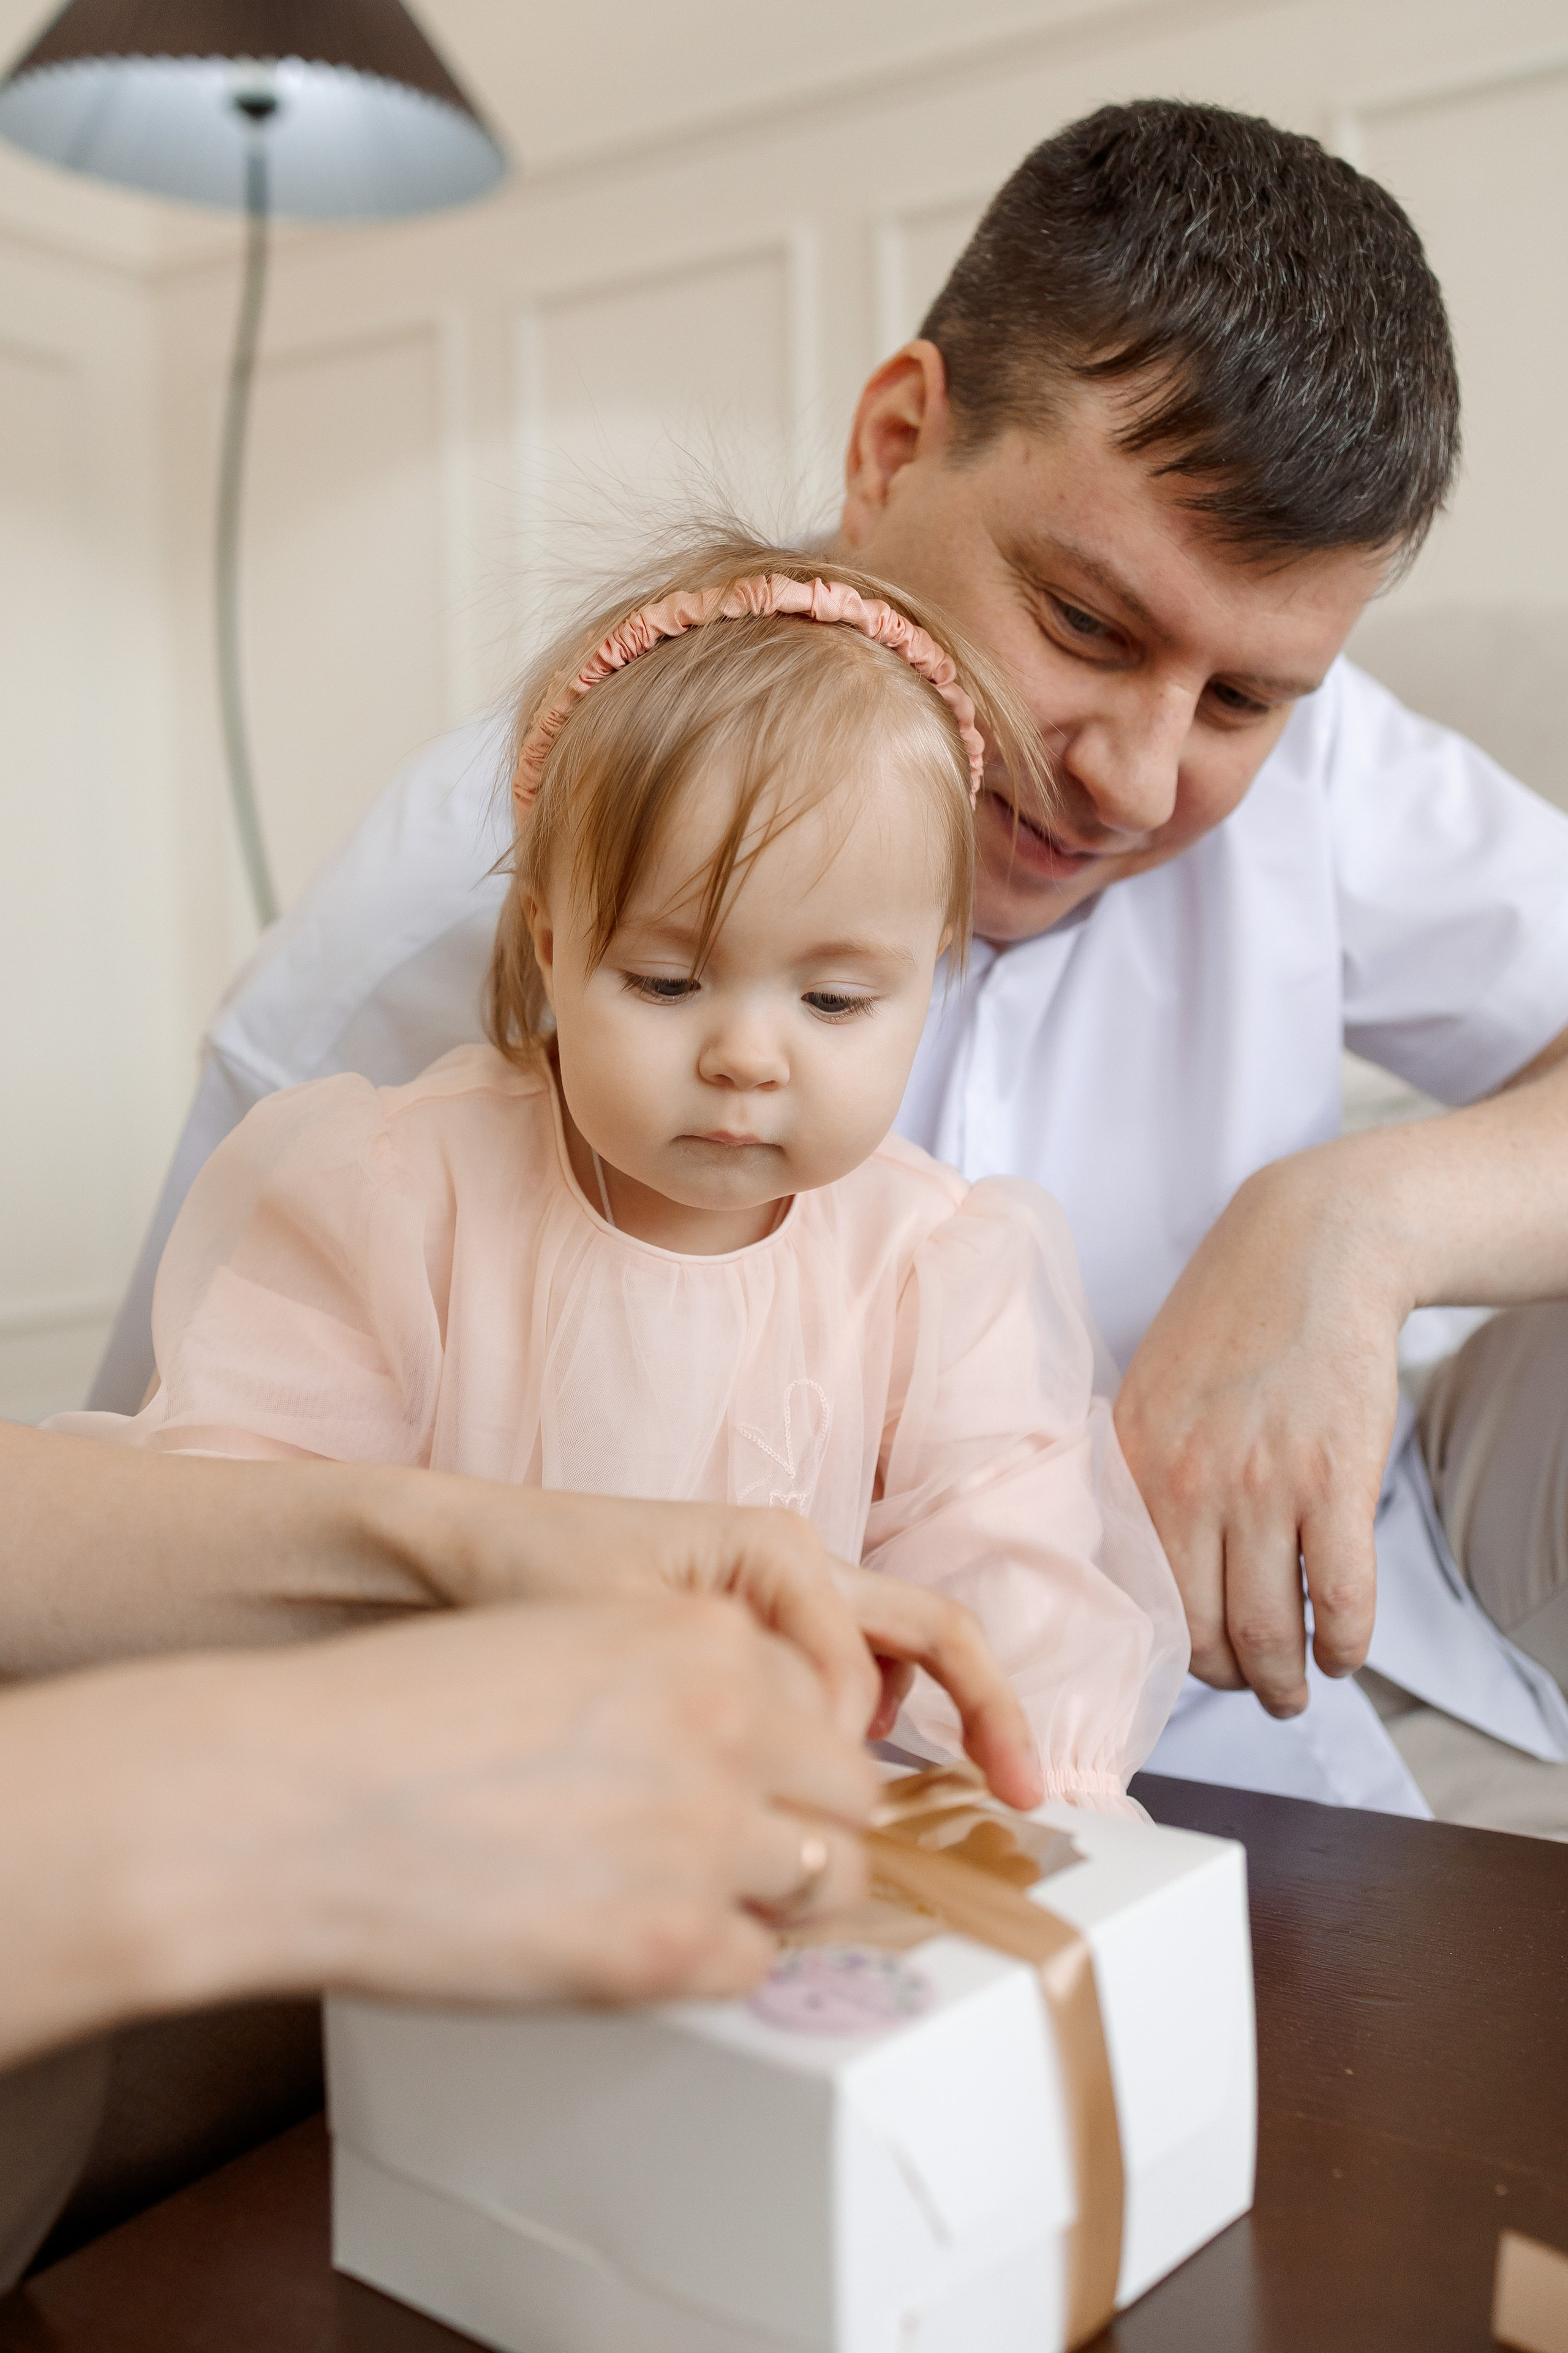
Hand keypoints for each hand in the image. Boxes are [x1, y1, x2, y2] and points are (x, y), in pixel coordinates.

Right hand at [0, 1596, 876, 2063]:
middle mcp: (727, 1727)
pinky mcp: (666, 1947)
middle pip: (851, 1793)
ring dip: (774, 1896)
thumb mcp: (561, 1642)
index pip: (825, 1696)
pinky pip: (754, 1964)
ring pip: (827, 1882)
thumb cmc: (397, 1718)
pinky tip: (638, 1939)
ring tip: (696, 1899)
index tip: (762, 1776)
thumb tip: (730, 1741)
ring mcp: (705, 1839)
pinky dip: (712, 1961)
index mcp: (701, 1637)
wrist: (293, 1798)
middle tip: (744, 1850)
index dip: (791, 1746)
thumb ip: (663, 1680)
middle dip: (806, 1823)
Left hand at [400, 1484, 1042, 1807]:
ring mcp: (784, 1597)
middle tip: (1027, 1797)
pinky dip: (868, 1732)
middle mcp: (795, 1563)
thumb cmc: (529, 1579)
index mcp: (773, 1548)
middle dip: (988, 1711)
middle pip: (930, 1632)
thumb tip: (826, 1744)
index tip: (792, 1804)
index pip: (855, 1666)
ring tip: (958, 1804)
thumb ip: (735, 1685)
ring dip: (934, 1726)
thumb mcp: (629, 1633)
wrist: (457, 1557)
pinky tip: (835, 1789)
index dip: (835, 1744)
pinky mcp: (760, 1632)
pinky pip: (848, 1680)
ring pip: (896, 1661)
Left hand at [1114, 1153, 1401, 1715]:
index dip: (1167, 1650)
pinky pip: (1340, 1597)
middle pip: (1202, 1631)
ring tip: (1296, 1690)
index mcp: (1133, 1462)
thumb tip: (1136, 1567)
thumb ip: (1139, 1474)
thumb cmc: (1230, 1321)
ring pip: (1268, 1629)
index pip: (1138, 1596)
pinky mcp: (1334, 1478)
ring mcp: (1263, 1483)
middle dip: (1228, 1680)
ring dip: (1285, 1681)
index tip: (1189, 1664)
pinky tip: (1343, 1653)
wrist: (1312, 1248)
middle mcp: (1187, 1481)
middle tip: (1251, 1689)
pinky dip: (1344, 1645)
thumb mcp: (1151, 1391)